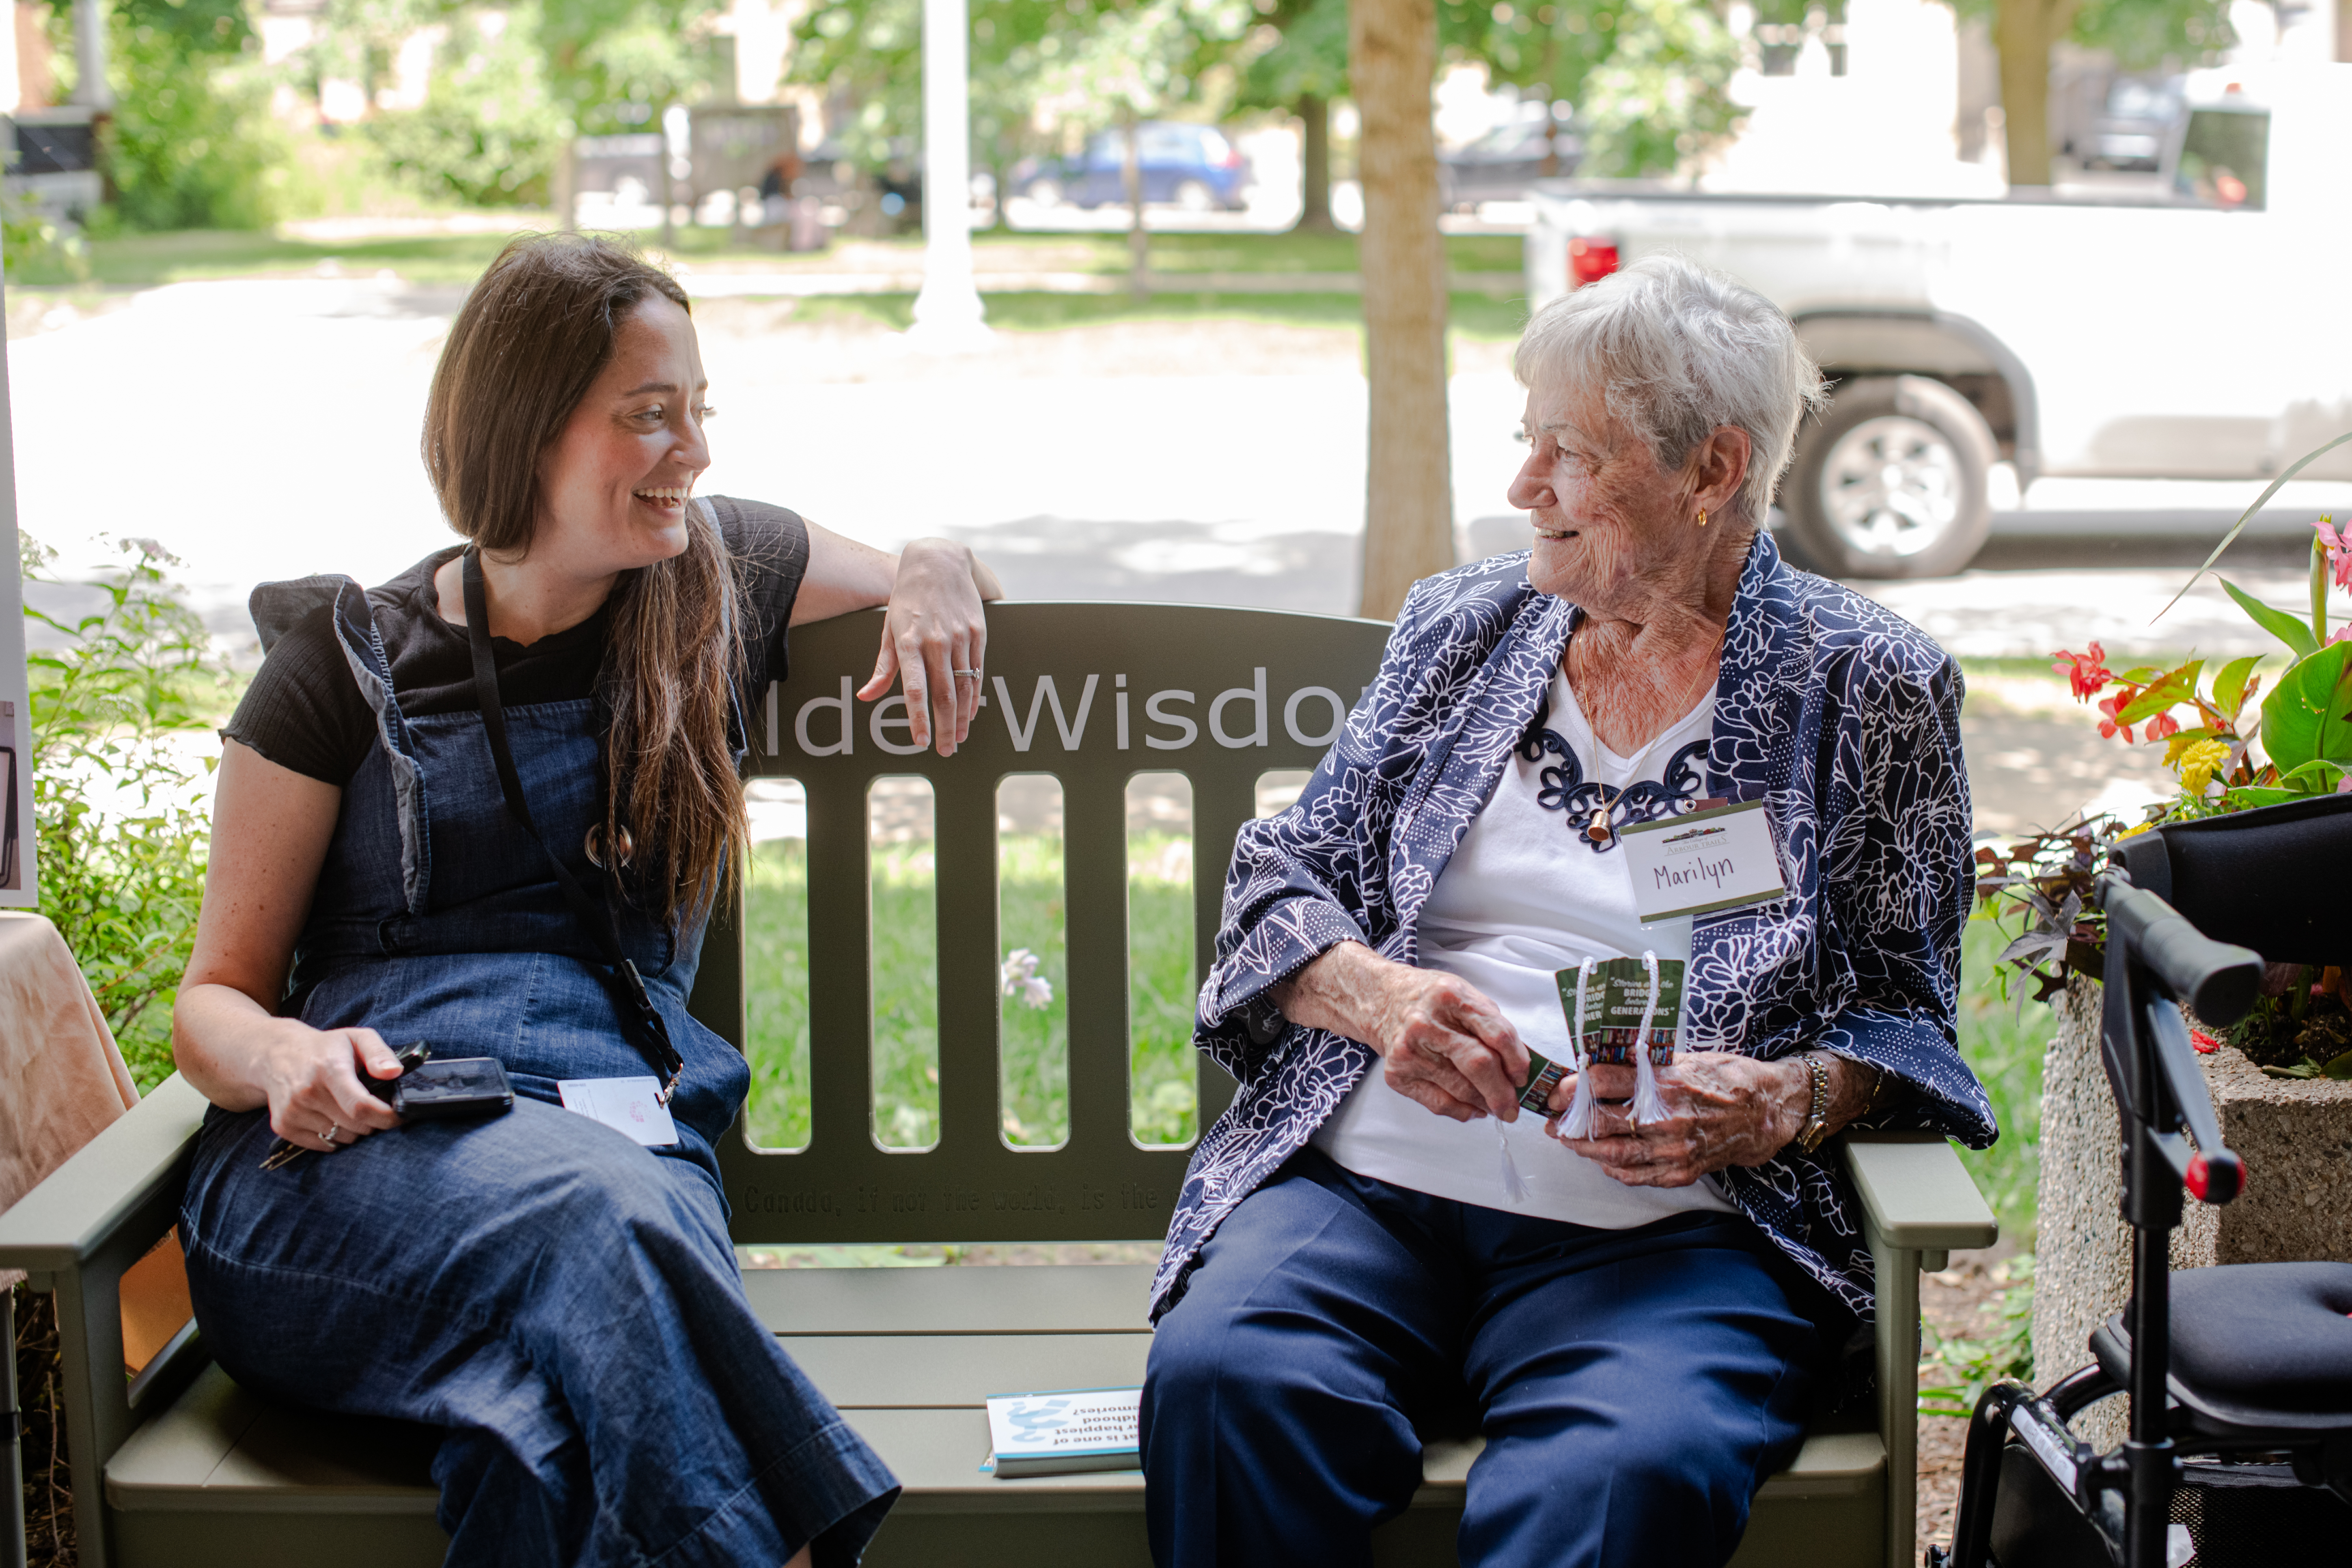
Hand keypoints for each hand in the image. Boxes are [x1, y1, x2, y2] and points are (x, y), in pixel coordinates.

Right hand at [255, 1022, 405, 1152]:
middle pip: (355, 1126)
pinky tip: (330, 1115)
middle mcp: (306, 1092)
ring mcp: (292, 1112)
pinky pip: (324, 1145)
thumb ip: (379, 1053)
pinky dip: (334, 1136)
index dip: (385, 1116)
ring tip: (347, 1106)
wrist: (277, 1054)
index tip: (400, 1115)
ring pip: (341, 1138)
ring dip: (354, 1129)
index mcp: (328, 1069)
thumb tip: (394, 1073)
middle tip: (371, 1104)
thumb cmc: (326, 1047)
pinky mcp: (283, 1126)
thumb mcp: (357, 1038)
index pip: (360, 1106)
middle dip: (372, 1120)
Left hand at [856, 538, 988, 756]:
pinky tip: (971, 711)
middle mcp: (936, 641)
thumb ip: (882, 666)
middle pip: (944, 694)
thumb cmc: (907, 599)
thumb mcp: (888, 628)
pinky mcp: (978, 632)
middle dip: (946, 727)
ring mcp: (960, 636)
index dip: (918, 718)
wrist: (939, 562)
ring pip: (964, 686)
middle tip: (946, 751)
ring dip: (963, 716)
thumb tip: (866, 696)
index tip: (921, 743)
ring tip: (960, 737)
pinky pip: (978, 670)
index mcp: (908, 641)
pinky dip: (975, 694)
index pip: (915, 689)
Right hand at [1271, 943, 1528, 1122]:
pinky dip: (1462, 1111)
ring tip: (1494, 1105)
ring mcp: (1409, 1051)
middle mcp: (1427, 1024)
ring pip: (1460, 1089)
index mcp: (1451, 997)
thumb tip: (1518, 1067)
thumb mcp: (1463, 995)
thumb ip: (1491, 1025)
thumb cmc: (1429, 999)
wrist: (1379, 999)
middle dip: (1503, 1092)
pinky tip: (1472, 1108)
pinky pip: (1438, 1103)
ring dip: (1484, 1103)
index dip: (1517, 1060)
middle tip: (1513, 1108)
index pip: (1496, 1033)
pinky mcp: (1397, 1074)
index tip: (1523, 1076)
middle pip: (1478, 1065)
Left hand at [1546, 1051, 1808, 1186]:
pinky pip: (1637, 1175)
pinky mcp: (1682, 1171)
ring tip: (1567, 1141)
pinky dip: (1613, 1168)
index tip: (1555, 1090)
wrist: (1766, 1112)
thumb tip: (1600, 1064)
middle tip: (1552, 1120)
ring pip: (1613, 1154)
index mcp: (1666, 1082)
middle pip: (1601, 1122)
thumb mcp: (1685, 1058)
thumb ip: (1644, 1065)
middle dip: (1568, 1122)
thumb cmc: (1724, 1078)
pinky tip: (1602, 1159)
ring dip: (1583, 1148)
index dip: (1573, 1087)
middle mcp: (1668, 1118)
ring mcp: (1675, 1149)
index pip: (1604, 1082)